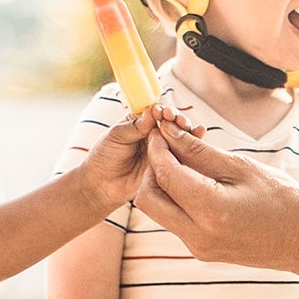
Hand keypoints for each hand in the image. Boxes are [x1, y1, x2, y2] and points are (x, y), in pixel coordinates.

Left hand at [78, 104, 202, 215]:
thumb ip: (135, 125)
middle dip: (178, 120)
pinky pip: (179, 155)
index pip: (155, 111)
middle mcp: (150, 134)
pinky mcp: (166, 165)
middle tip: (180, 121)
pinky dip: (189, 147)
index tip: (165, 113)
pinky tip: (199, 138)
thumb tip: (153, 111)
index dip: (163, 111)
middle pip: (170, 123)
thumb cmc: (103, 158)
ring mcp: (160, 150)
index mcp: (137, 122)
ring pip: (178, 138)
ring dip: (187, 132)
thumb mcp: (116, 137)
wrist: (100, 187)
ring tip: (193, 129)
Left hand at [139, 124, 298, 273]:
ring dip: (163, 184)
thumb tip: (169, 134)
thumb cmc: (284, 201)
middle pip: (148, 198)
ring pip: (159, 211)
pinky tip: (197, 182)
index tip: (161, 128)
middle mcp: (197, 234)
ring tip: (186, 161)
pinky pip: (176, 221)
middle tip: (168, 146)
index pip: (164, 173)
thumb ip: (199, 152)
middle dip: (151, 168)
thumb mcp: (242, 167)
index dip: (157, 146)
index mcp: (209, 210)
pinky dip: (178, 199)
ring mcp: (198, 247)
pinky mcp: (202, 251)